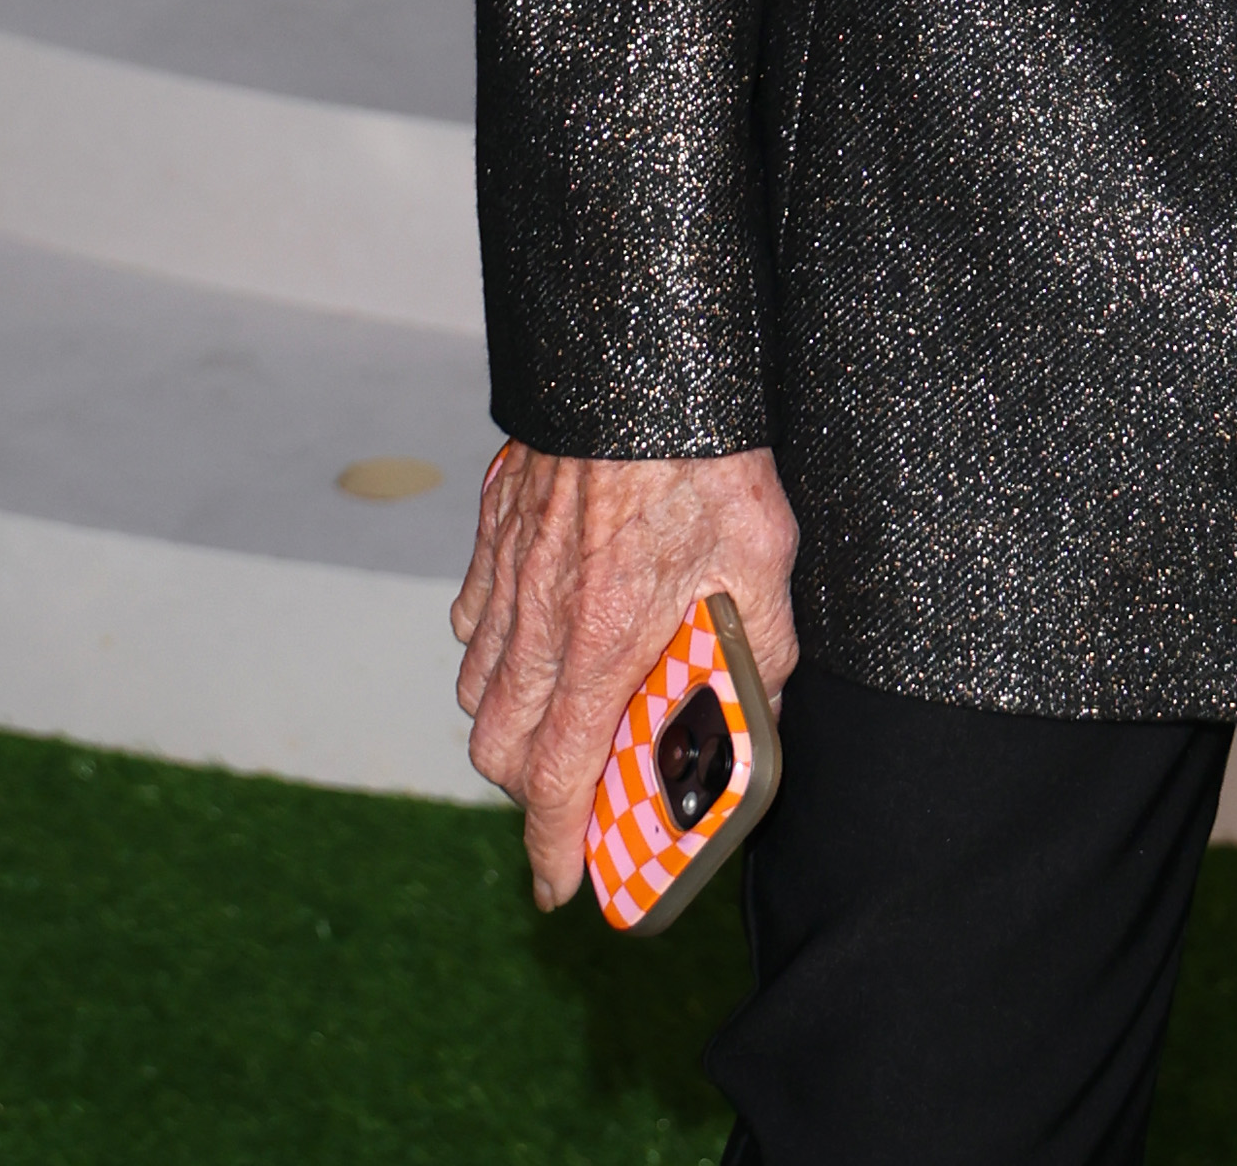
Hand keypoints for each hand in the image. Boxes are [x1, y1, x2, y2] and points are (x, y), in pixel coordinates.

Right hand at [451, 440, 799, 907]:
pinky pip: (473, 612)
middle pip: (500, 749)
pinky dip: (493, 643)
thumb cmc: (710, 454)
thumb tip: (749, 717)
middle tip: (574, 793)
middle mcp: (538, 619)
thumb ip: (755, 654)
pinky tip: (536, 630)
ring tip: (563, 712)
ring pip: (478, 683)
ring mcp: (506, 568)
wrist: (647, 350)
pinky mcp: (495, 521)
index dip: (555, 848)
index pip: (555, 782)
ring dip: (511, 718)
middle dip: (531, 791)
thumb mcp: (763, 566)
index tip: (560, 887)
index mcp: (602, 643)